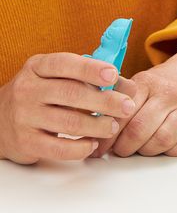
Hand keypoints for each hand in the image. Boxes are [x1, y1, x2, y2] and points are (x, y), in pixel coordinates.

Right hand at [0, 53, 136, 164]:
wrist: (0, 120)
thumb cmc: (42, 94)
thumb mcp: (58, 77)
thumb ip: (90, 78)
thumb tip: (127, 86)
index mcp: (38, 67)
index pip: (65, 64)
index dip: (91, 69)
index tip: (113, 75)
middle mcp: (27, 89)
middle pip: (71, 94)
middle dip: (104, 101)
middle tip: (127, 106)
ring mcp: (24, 116)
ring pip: (67, 121)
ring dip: (97, 125)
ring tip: (114, 126)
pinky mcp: (25, 142)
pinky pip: (57, 147)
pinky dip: (79, 147)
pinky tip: (93, 143)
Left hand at [94, 48, 176, 157]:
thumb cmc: (164, 85)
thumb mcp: (141, 82)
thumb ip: (117, 99)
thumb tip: (88, 121)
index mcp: (149, 83)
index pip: (123, 112)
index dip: (107, 135)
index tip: (99, 148)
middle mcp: (171, 94)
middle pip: (139, 130)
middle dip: (124, 147)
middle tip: (120, 150)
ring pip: (161, 141)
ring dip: (146, 151)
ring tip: (141, 147)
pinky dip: (170, 152)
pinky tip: (164, 146)